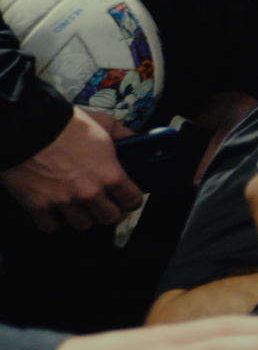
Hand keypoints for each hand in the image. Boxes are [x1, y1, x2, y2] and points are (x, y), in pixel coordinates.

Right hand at [1, 108, 140, 231]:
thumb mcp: (104, 122)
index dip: (131, 200)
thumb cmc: (68, 123)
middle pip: (109, 218)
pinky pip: (50, 227)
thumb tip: (137, 141)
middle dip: (108, 211)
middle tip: (101, 203)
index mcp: (110, 175)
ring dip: (82, 217)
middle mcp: (90, 193)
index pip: (133, 200)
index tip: (125, 197)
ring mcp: (63, 202)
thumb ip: (123, 134)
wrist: (28, 126)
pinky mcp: (38, 206)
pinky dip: (53, 222)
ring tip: (78, 206)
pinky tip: (54, 212)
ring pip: (82, 225)